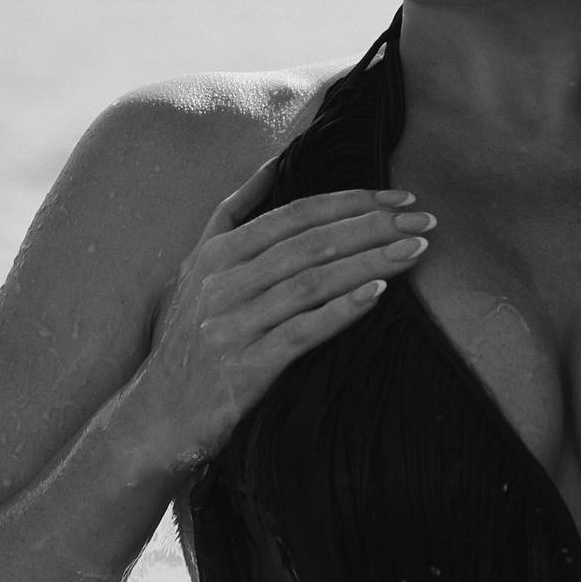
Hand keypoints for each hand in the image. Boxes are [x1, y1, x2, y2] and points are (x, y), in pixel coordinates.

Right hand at [134, 166, 431, 476]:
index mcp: (216, 254)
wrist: (157, 418)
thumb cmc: (189, 339)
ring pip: (311, 282)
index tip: (399, 198)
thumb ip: (232, 216)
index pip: (295, 215)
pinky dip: (341, 310)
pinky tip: (378, 294)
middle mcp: (222, 283)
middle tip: (424, 221)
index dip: (350, 201)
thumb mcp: (196, 270)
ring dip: (370, 262)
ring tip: (416, 251)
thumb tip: (273, 164)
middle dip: (373, 227)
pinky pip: (301, 332)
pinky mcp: (244, 369)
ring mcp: (231, 326)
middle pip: (310, 243)